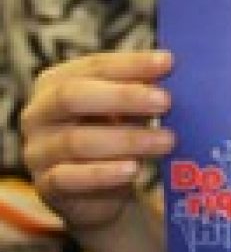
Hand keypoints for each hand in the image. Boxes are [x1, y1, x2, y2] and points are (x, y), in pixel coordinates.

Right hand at [21, 50, 174, 235]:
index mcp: (56, 82)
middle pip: (73, 96)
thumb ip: (140, 87)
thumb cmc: (114, 130)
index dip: (131, 64)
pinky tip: (133, 170)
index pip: (94, 66)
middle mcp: (40, 113)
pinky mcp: (46, 185)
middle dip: (124, 97)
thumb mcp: (124, 106)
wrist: (98, 188)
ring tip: (167, 140)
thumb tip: (171, 70)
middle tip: (166, 101)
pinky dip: (104, 173)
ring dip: (128, 139)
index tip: (168, 63)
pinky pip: (71, 179)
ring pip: (77, 140)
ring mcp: (38, 151)